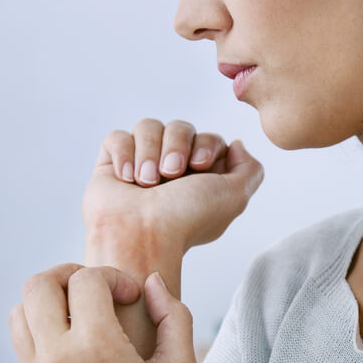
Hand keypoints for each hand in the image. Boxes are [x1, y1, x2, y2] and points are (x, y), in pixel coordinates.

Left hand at [8, 263, 210, 362]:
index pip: (86, 281)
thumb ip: (174, 315)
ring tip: (82, 315)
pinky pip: (23, 347)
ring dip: (49, 302)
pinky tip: (77, 346)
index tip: (133, 296)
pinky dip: (44, 331)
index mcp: (97, 350)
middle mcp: (56, 362)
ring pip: (19, 313)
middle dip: (70, 275)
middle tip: (98, 291)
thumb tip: (150, 283)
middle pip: (38, 285)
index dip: (114, 277)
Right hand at [82, 119, 264, 253]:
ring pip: (148, 126)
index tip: (199, 166)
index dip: (206, 144)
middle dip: (177, 146)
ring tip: (147, 182)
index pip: (208, 138)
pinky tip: (127, 178)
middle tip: (171, 174)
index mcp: (201, 177)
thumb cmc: (187, 220)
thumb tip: (236, 145)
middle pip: (180, 127)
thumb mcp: (235, 196)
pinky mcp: (111, 165)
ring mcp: (141, 165)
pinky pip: (118, 137)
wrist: (142, 235)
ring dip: (149, 151)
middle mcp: (172, 169)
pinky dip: (123, 153)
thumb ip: (250, 170)